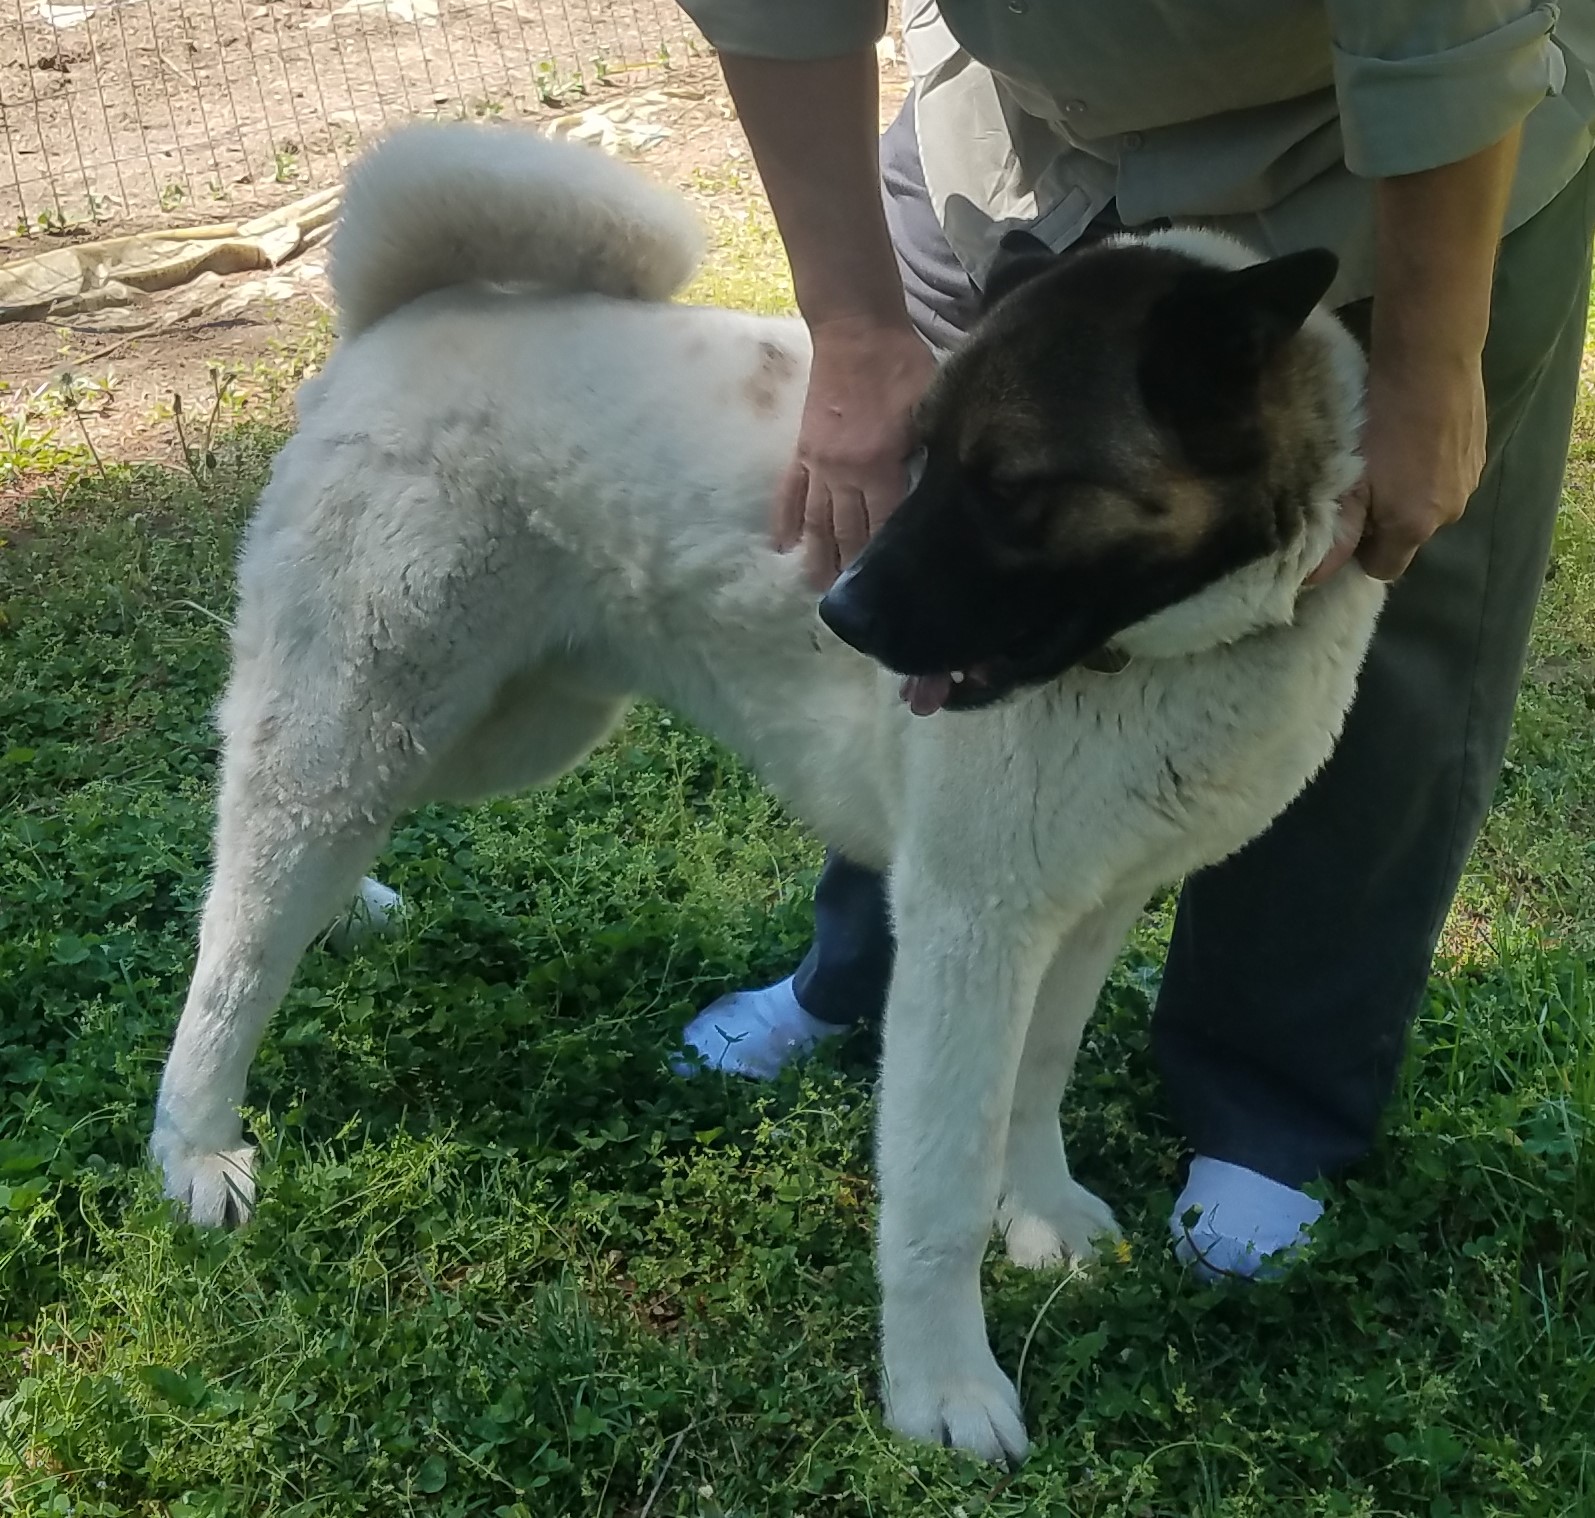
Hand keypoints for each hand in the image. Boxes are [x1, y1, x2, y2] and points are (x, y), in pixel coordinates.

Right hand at [776, 314, 936, 589]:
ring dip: (817, 559)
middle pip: (847, 533)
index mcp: (879, 464)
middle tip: (857, 608)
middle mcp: (844, 473)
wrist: (855, 330)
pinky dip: (784, 522)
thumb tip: (946, 492)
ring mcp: (817, 465)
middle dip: (852, 572)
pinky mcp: (801, 452)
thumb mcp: (929, 407)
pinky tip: (781, 547)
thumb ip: (933, 452)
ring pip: (816, 522)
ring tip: (817, 591)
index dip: (888, 560)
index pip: (885, 525)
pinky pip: (789, 494)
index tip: (894, 591)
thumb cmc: (900, 365)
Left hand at [1308, 348, 1486, 584]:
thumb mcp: (1351, 481)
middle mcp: (1450, 513)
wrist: (1430, 360)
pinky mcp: (1481, 454)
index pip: (1385, 568)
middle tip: (1365, 484)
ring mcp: (1471, 482)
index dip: (1364, 553)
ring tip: (1391, 457)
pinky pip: (1449, 479)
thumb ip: (1339, 532)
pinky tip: (1415, 440)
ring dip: (1411, 494)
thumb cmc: (1380, 422)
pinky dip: (1431, 470)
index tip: (1351, 526)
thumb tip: (1314, 577)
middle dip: (1386, 521)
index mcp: (1415, 526)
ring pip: (1431, 506)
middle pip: (1410, 537)